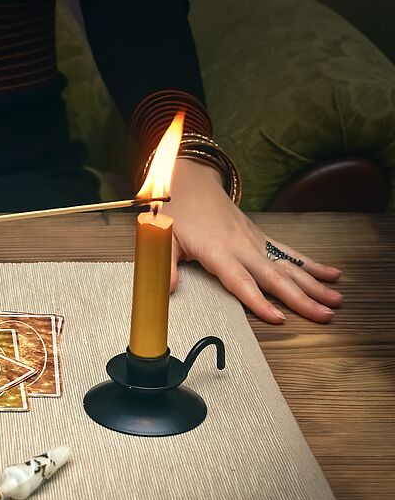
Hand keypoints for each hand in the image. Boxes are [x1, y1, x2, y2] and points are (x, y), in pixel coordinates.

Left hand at [167, 159, 341, 323]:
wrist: (191, 182)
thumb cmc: (177, 212)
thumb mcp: (163, 239)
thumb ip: (165, 265)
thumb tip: (165, 289)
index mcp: (216, 250)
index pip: (240, 281)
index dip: (258, 300)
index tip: (277, 317)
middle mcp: (241, 246)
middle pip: (274, 277)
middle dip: (300, 298)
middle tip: (323, 315)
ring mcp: (254, 241)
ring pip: (288, 266)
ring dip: (314, 284)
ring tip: (335, 301)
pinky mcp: (261, 237)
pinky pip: (289, 253)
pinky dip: (312, 264)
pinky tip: (331, 275)